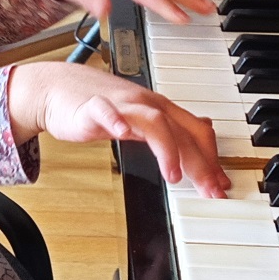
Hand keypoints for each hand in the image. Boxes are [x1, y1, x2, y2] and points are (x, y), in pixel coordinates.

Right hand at [9, 61, 229, 197]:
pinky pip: (105, 111)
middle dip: (201, 162)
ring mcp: (121, 104)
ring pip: (154, 121)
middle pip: (182, 131)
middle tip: (211, 191)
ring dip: (168, 149)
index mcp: (159, 109)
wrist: (56, 88)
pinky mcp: (92, 106)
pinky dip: (115, 120)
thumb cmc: (98, 107)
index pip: (196, 132)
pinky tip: (120, 133)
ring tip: (174, 176)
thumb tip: (201, 140)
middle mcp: (146, 104)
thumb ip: (169, 131)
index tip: (221, 185)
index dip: (213, 159)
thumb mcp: (141, 119)